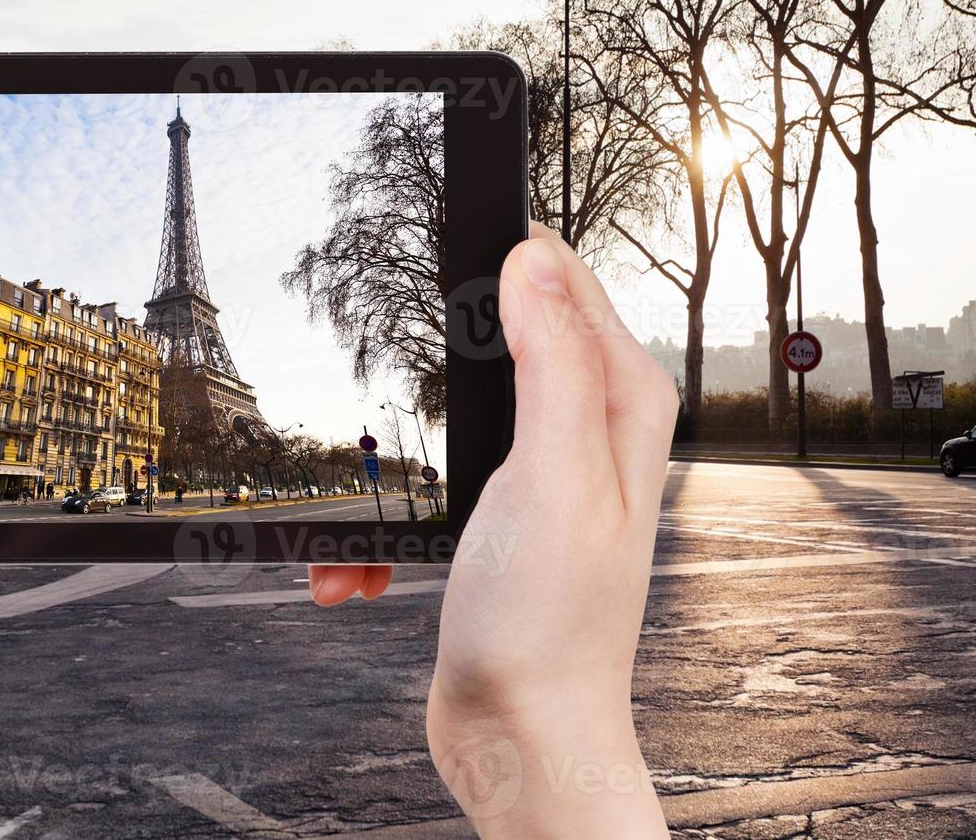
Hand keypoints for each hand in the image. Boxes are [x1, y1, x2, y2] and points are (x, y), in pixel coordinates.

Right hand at [311, 224, 676, 837]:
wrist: (521, 736)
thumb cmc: (548, 622)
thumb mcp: (550, 472)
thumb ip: (551, 360)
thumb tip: (534, 258)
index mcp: (619, 403)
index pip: (567, 282)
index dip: (509, 254)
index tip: (445, 240)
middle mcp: (587, 433)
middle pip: (493, 345)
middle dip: (427, 369)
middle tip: (382, 386)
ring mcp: (538, 480)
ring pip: (441, 423)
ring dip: (391, 468)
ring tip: (360, 509)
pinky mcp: (494, 524)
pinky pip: (420, 494)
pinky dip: (381, 529)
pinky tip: (356, 569)